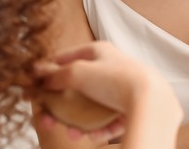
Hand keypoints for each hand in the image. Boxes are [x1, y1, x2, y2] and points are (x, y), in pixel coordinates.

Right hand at [36, 41, 181, 143]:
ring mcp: (123, 88)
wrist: (150, 101)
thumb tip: (38, 75)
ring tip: (72, 133)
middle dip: (63, 105)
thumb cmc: (115, 80)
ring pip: (95, 106)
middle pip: (81, 86)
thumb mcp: (77, 73)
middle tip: (49, 119)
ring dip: (79, 122)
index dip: (53, 68)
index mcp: (101, 52)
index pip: (70, 56)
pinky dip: (99, 129)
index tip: (38, 82)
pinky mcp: (133, 108)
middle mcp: (113, 68)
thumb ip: (56, 75)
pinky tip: (91, 136)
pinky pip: (110, 120)